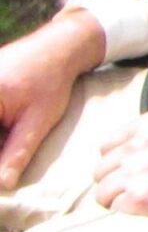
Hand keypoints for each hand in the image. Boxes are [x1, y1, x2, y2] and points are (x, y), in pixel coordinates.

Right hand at [0, 11, 105, 191]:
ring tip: (18, 131)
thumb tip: (3, 185)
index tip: (6, 172)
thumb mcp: (37, 121)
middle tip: (18, 140)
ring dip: (3, 138)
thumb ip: (17, 154)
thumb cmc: (51, 81)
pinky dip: (2, 125)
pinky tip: (11, 130)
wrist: (59, 46)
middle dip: (2, 147)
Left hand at [93, 114, 147, 231]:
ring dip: (120, 203)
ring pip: (102, 192)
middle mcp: (141, 143)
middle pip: (100, 170)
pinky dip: (130, 216)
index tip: (140, 176)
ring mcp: (138, 169)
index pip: (108, 146)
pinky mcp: (141, 197)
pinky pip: (114, 210)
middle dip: (116, 184)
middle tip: (144, 195)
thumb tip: (122, 163)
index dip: (120, 165)